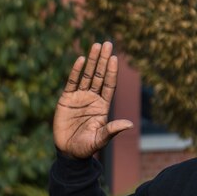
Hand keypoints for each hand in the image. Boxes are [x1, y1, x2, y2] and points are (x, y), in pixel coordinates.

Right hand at [53, 41, 132, 159]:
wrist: (68, 152)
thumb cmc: (86, 147)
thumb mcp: (100, 139)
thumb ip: (112, 130)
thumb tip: (130, 124)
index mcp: (103, 106)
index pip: (109, 84)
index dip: (112, 72)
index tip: (115, 58)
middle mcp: (92, 98)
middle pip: (100, 75)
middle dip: (104, 60)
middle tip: (108, 43)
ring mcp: (79, 97)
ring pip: (87, 75)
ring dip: (92, 60)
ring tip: (97, 45)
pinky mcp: (66, 99)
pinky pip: (72, 82)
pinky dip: (76, 71)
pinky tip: (81, 59)